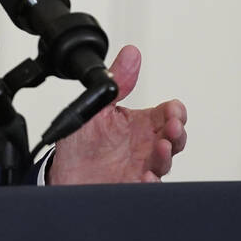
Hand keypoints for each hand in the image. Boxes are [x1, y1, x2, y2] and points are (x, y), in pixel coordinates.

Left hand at [48, 45, 186, 184]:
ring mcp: (140, 166)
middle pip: (174, 138)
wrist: (63, 172)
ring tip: (161, 148)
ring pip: (165, 162)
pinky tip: (145, 176)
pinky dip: (150, 183)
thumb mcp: (98, 106)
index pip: (167, 114)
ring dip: (166, 155)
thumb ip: (117, 81)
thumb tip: (131, 53)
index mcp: (139, 124)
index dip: (175, 111)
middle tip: (172, 127)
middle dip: (178, 132)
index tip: (173, 110)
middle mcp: (144, 145)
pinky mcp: (131, 185)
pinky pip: (147, 186)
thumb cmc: (82, 142)